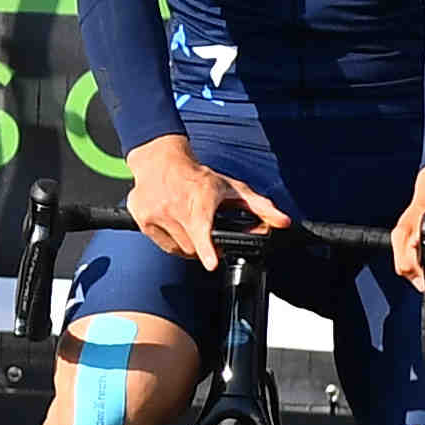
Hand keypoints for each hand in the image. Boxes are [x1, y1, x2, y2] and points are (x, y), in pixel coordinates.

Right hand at [125, 136, 272, 272]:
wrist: (160, 161)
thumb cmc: (198, 176)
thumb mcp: (231, 188)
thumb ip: (260, 207)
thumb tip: (283, 222)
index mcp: (200, 199)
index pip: (202, 227)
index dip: (208, 248)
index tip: (211, 262)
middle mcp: (175, 206)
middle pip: (194, 246)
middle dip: (205, 245)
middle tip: (207, 229)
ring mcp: (155, 213)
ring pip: (179, 249)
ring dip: (189, 244)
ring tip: (189, 223)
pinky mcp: (142, 219)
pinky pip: (163, 245)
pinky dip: (172, 241)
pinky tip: (175, 223)